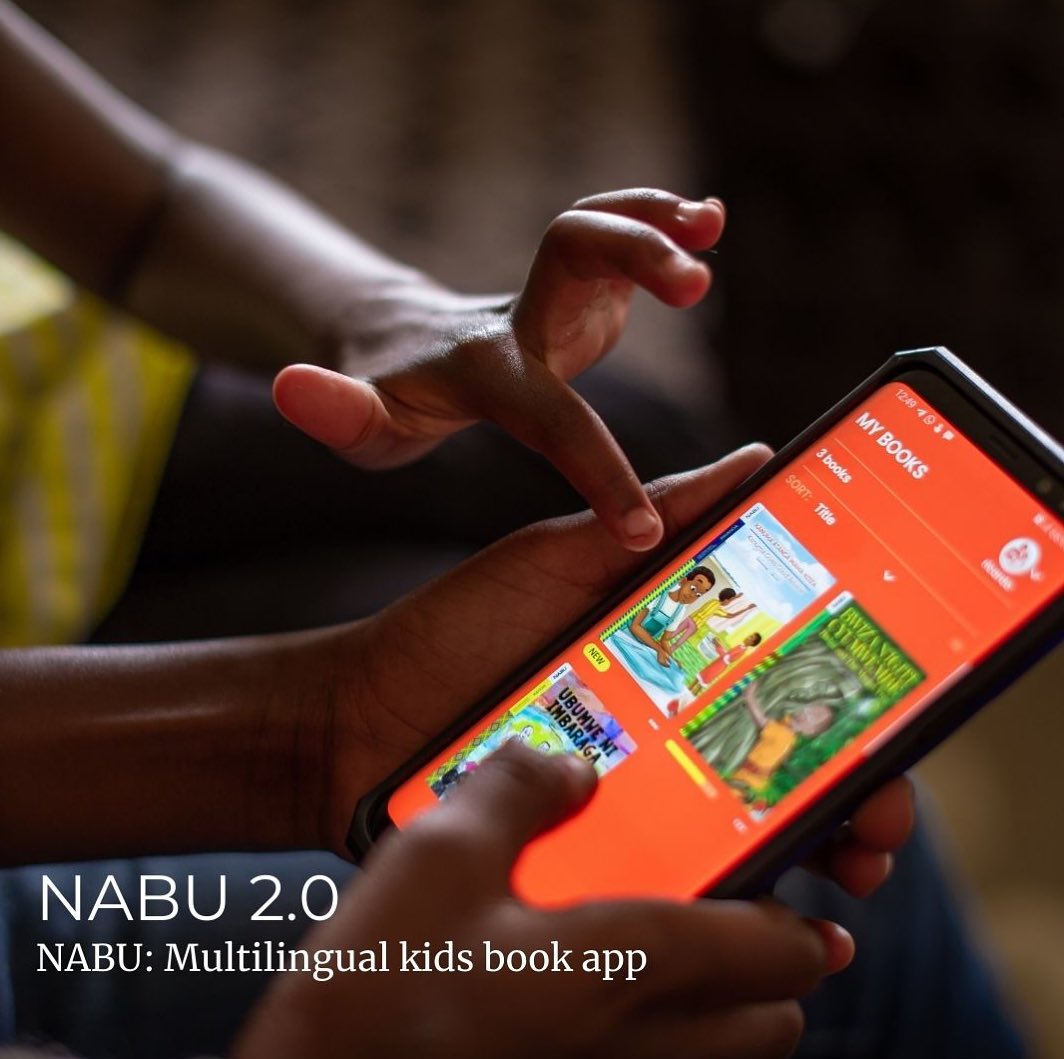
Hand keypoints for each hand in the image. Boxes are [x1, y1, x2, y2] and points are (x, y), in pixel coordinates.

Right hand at [233, 742, 848, 1058]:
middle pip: (761, 1032)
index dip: (802, 928)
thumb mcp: (439, 849)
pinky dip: (657, 1036)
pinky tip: (599, 993)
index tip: (814, 903)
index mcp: (615, 968)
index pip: (761, 955)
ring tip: (687, 957)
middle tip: (758, 926)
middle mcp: (622, 1041)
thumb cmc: (375, 981)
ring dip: (725, 1014)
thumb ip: (517, 790)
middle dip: (779, 979)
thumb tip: (569, 768)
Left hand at [272, 188, 724, 550]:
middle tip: (696, 284)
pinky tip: (706, 223)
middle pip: (570, 255)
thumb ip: (333, 411)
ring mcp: (546, 293)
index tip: (641, 529)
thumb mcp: (359, 423)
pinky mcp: (570, 288)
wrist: (392, 337)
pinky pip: (617, 240)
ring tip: (710, 225)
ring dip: (655, 221)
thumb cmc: (388, 396)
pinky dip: (661, 223)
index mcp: (480, 368)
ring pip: (597, 228)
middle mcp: (518, 317)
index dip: (593, 471)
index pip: (545, 416)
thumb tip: (284, 383)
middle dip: (632, 257)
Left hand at [320, 446, 914, 898]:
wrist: (358, 719)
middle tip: (885, 810)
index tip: (893, 700)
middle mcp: (664, 724)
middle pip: (781, 757)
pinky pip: (676, 870)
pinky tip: (773, 895)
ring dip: (814, 840)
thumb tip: (755, 458)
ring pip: (746, 820)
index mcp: (669, 653)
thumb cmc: (455, 629)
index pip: (780, 671)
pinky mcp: (594, 845)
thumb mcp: (556, 559)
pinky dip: (730, 886)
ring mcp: (632, 790)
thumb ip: (648, 515)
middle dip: (854, 784)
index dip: (844, 688)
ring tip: (855, 859)